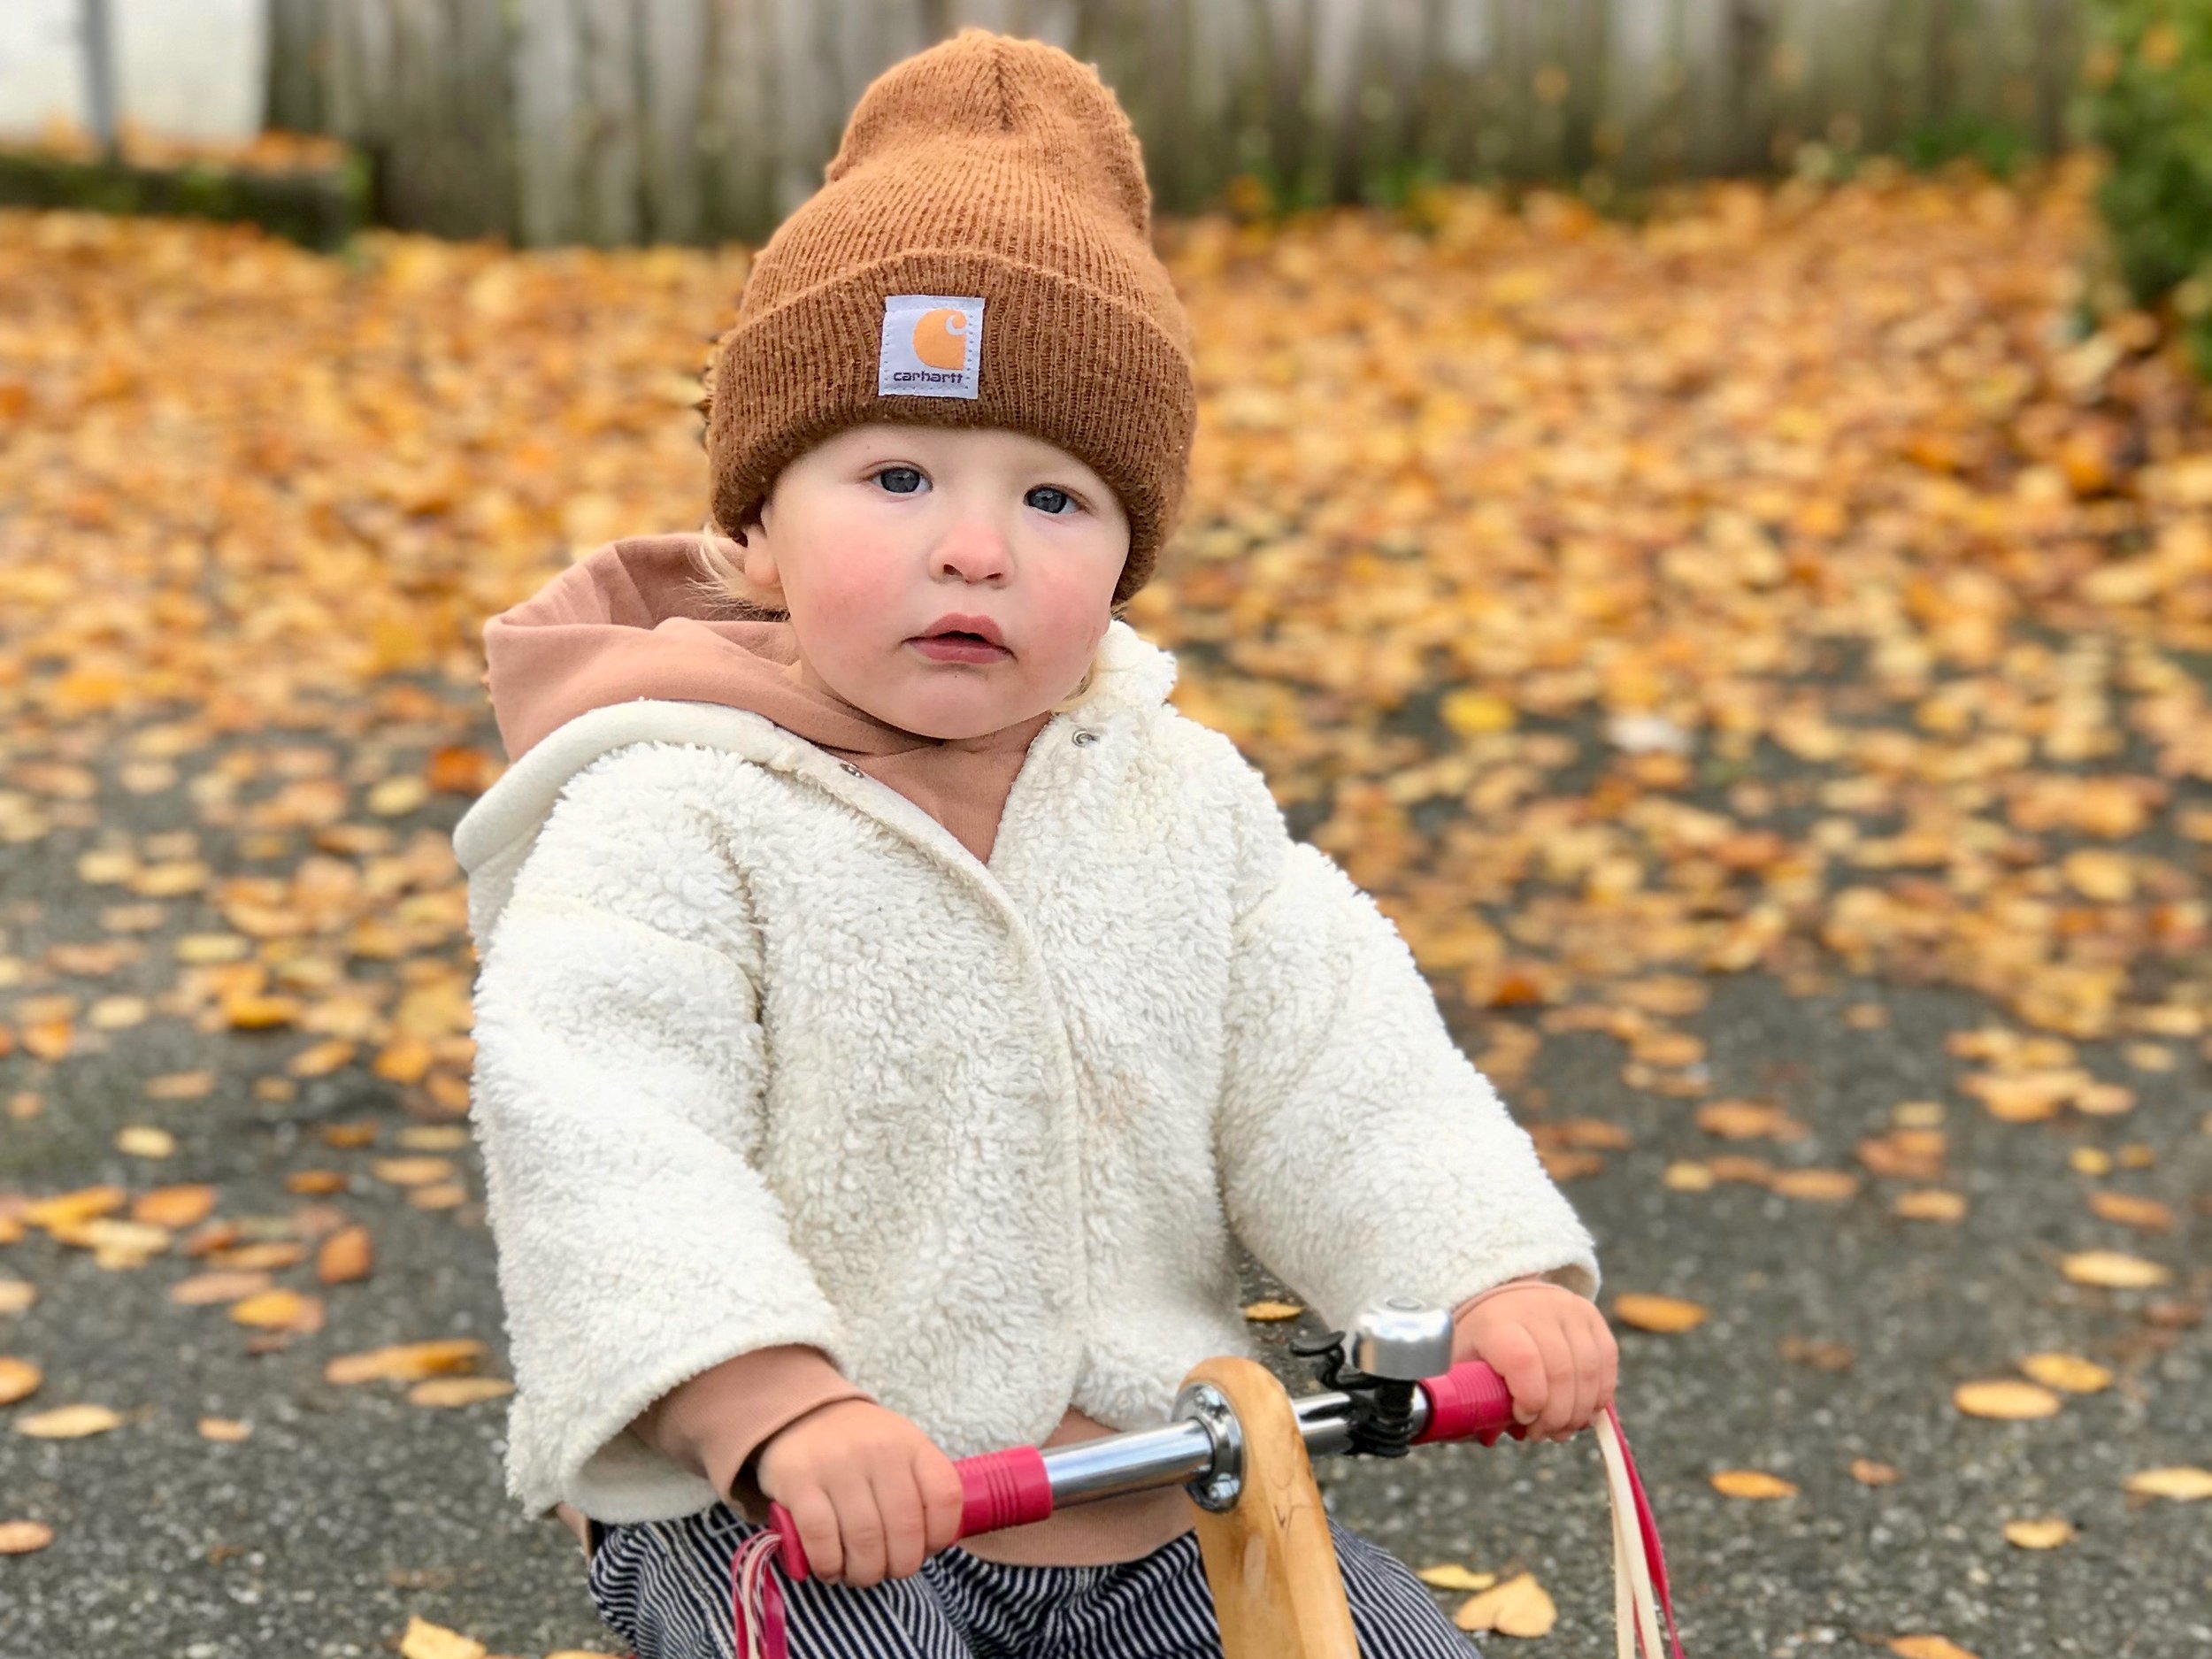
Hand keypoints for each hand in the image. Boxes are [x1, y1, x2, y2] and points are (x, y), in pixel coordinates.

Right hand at [752, 1398, 964, 1586]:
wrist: (803, 1414)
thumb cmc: (861, 1444)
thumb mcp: (902, 1448)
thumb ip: (920, 1487)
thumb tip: (930, 1546)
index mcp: (911, 1444)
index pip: (945, 1497)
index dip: (940, 1537)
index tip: (925, 1551)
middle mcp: (879, 1451)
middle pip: (904, 1529)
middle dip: (899, 1566)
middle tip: (888, 1571)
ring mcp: (837, 1465)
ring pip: (864, 1540)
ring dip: (864, 1572)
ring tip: (859, 1574)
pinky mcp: (799, 1482)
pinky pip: (822, 1539)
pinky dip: (829, 1565)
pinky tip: (830, 1569)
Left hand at [1452, 1283, 1616, 1442]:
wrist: (1503, 1300)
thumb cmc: (1482, 1341)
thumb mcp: (1463, 1365)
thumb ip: (1473, 1399)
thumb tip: (1491, 1436)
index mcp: (1497, 1322)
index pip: (1523, 1361)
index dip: (1530, 1399)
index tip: (1522, 1418)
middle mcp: (1536, 1309)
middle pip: (1561, 1372)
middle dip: (1556, 1416)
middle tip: (1543, 1434)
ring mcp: (1568, 1309)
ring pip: (1589, 1370)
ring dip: (1580, 1411)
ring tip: (1562, 1428)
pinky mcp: (1592, 1315)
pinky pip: (1606, 1361)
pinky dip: (1599, 1395)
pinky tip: (1583, 1412)